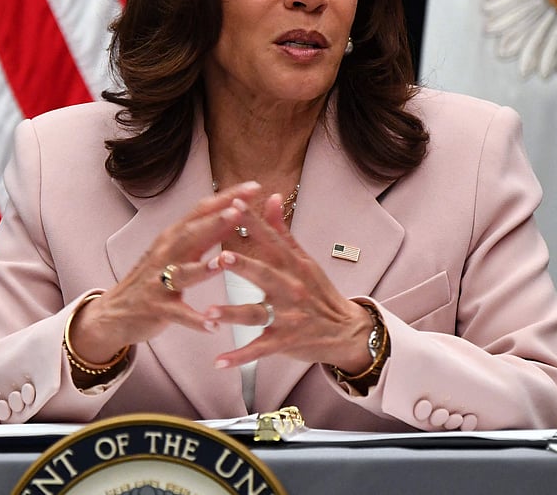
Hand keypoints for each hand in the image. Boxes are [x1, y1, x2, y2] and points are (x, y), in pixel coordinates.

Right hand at [68, 181, 260, 364]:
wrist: (114, 312)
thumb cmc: (154, 278)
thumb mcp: (177, 251)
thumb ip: (205, 234)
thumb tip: (235, 212)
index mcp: (174, 237)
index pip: (202, 210)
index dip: (227, 198)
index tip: (254, 186)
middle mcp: (165, 254)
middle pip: (191, 234)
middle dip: (215, 222)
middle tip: (240, 210)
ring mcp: (159, 282)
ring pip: (182, 273)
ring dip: (203, 268)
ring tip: (224, 263)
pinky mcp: (156, 308)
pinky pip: (178, 314)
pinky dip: (195, 319)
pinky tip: (213, 325)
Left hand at [204, 193, 375, 372]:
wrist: (345, 330)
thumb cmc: (318, 292)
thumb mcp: (303, 259)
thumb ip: (282, 230)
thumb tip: (271, 196)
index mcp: (293, 265)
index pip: (271, 240)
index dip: (253, 223)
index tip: (234, 206)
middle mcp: (291, 289)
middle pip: (265, 275)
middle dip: (244, 266)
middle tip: (221, 258)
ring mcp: (287, 317)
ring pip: (258, 314)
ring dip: (233, 314)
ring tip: (210, 312)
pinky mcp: (284, 342)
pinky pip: (259, 350)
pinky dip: (239, 357)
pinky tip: (219, 361)